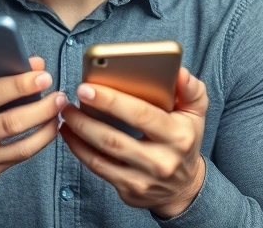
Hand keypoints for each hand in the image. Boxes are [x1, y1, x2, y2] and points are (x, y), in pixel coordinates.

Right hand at [0, 57, 65, 197]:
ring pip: (20, 145)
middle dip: (40, 106)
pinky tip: (51, 125)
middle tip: (58, 92)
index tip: (41, 73)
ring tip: (59, 107)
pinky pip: (21, 157)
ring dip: (46, 125)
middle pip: (9, 122)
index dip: (17, 84)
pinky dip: (41, 141)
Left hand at [59, 67, 208, 217]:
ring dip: (78, 133)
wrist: (184, 187)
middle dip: (86, 119)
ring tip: (66, 113)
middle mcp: (161, 161)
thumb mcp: (196, 113)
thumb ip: (191, 89)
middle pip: (115, 138)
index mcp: (178, 136)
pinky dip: (79, 150)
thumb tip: (179, 72)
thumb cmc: (185, 140)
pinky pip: (98, 168)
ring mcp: (144, 179)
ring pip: (102, 155)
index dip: (111, 101)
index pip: (141, 115)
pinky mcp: (129, 190)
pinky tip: (70, 134)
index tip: (86, 87)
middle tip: (67, 101)